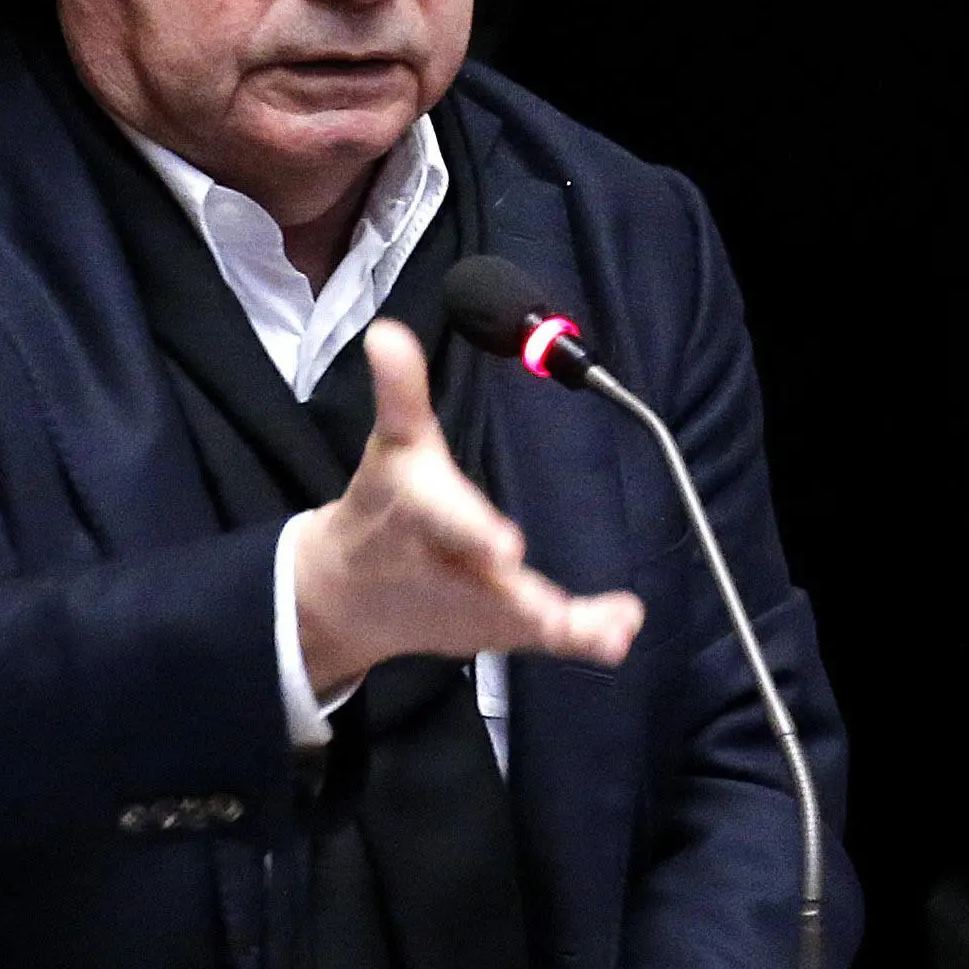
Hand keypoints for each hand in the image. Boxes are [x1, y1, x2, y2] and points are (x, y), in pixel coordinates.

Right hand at [293, 321, 644, 690]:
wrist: (346, 590)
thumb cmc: (383, 505)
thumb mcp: (395, 443)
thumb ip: (401, 392)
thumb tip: (387, 332)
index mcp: (417, 516)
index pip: (446, 522)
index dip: (475, 532)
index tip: (509, 546)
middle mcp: (445, 571)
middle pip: (484, 586)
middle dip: (519, 597)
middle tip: (552, 611)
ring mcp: (470, 609)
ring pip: (518, 619)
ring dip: (561, 622)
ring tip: (613, 626)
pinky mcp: (493, 630)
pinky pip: (542, 636)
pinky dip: (582, 634)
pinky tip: (622, 627)